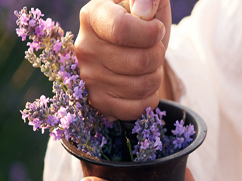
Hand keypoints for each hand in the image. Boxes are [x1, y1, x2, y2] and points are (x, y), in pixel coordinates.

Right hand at [75, 0, 171, 120]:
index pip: (122, 30)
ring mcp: (88, 78)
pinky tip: (140, 84)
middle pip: (139, 62)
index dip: (150, 33)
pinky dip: (148, 98)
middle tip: (152, 49)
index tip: (156, 29)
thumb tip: (144, 12)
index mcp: (92, 16)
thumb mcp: (149, 2)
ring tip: (146, 66)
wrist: (132, 49)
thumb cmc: (142, 21)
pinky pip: (135, 108)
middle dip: (158, 56)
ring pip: (141, 87)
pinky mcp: (97, 102)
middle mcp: (83, 47)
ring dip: (154, 77)